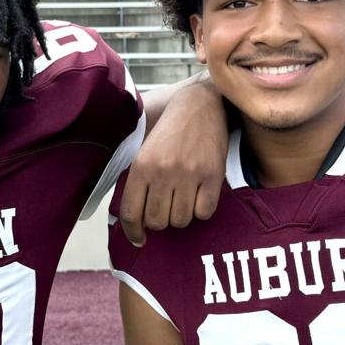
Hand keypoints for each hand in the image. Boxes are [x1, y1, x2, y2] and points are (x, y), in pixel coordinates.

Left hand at [118, 79, 226, 246]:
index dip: (133, 232)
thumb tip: (137, 221)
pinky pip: (204, 213)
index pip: (132, 213)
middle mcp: (163, 171)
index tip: (139, 239)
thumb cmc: (171, 132)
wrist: (201, 105)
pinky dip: (201, 210)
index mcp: (142, 166)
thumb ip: (139, 182)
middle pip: (157, 221)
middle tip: (165, 208)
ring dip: (181, 215)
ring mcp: (189, 174)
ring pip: (180, 220)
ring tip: (183, 198)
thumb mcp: (145, 151)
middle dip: (160, 221)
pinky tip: (199, 195)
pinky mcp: (212, 175)